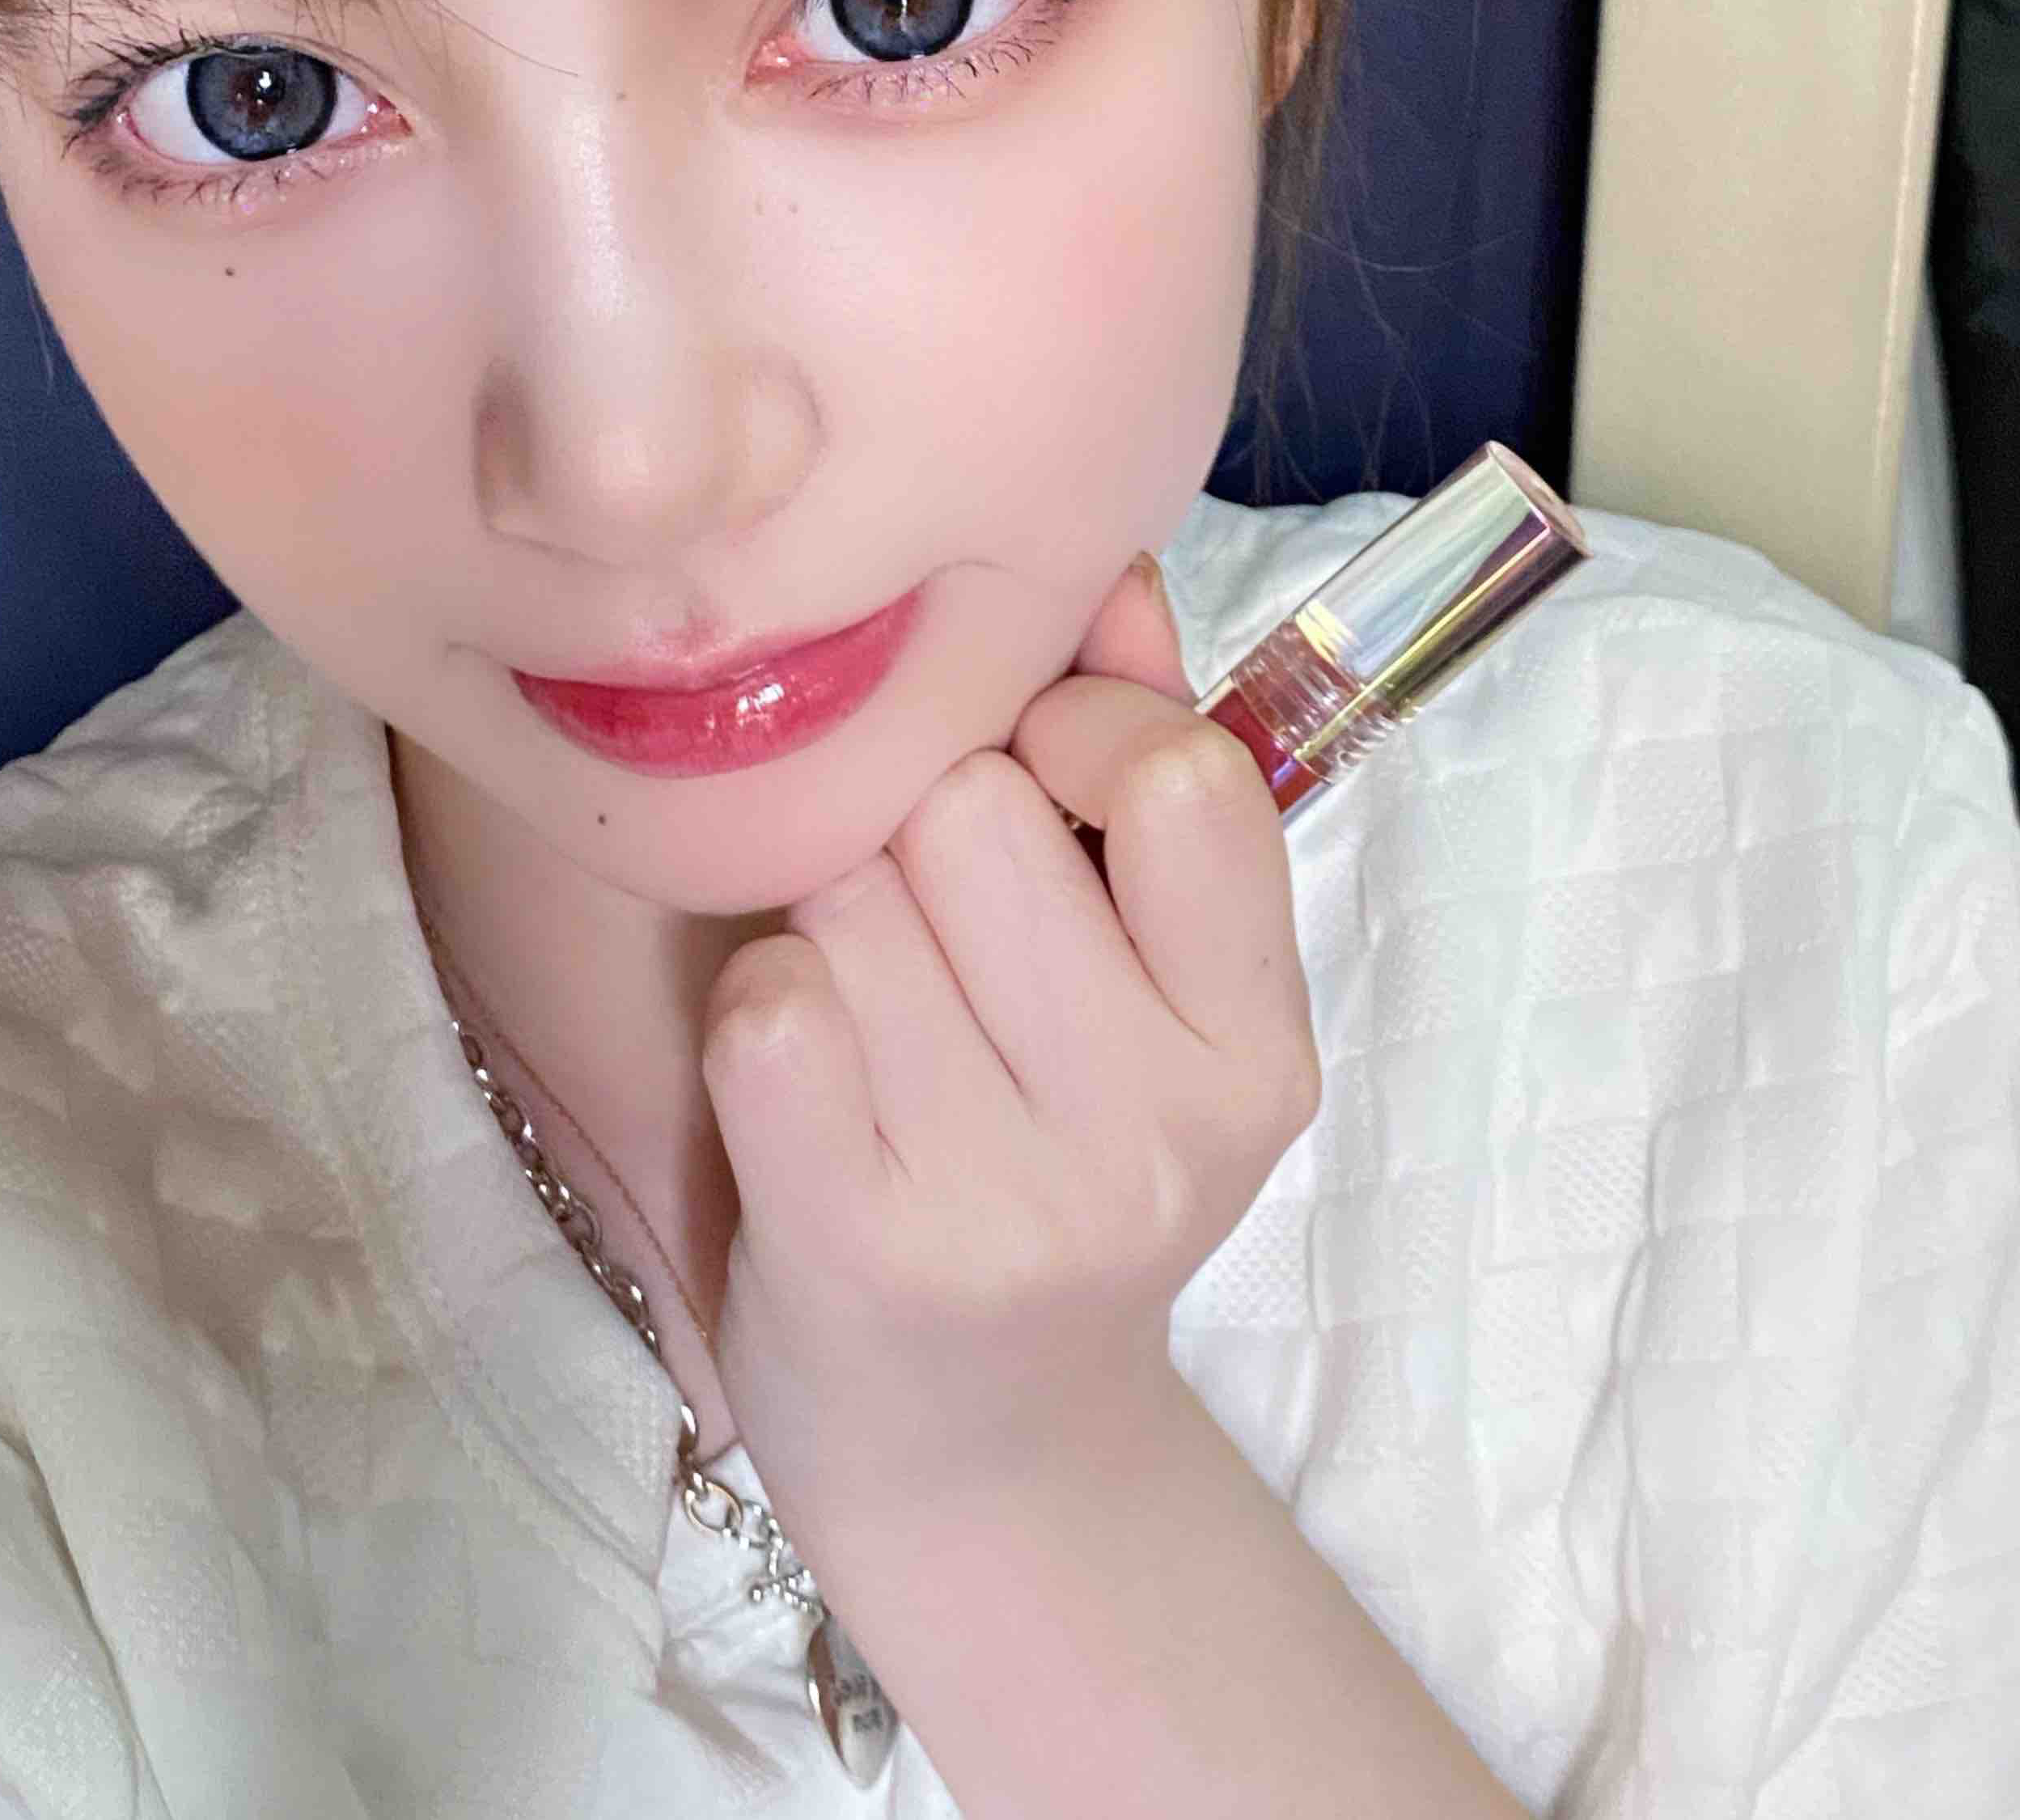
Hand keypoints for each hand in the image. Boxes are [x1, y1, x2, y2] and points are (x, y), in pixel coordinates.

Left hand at [698, 552, 1320, 1550]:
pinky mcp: (863, 1247)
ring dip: (831, 924)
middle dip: (920, 836)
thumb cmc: (1048, 1152)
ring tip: (876, 1020)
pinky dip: (761, 1015)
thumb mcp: (1146, 985)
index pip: (1178, 772)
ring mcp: (1014, 1200)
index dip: (1073, 737)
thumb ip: (1138, 760)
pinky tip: (802, 1082)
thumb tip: (1105, 568)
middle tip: (935, 943)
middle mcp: (1159, 1130)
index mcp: (1258, 1045)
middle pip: (971, 808)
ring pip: (851, 891)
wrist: (978, 1452)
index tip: (1040, 802)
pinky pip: (770, 1005)